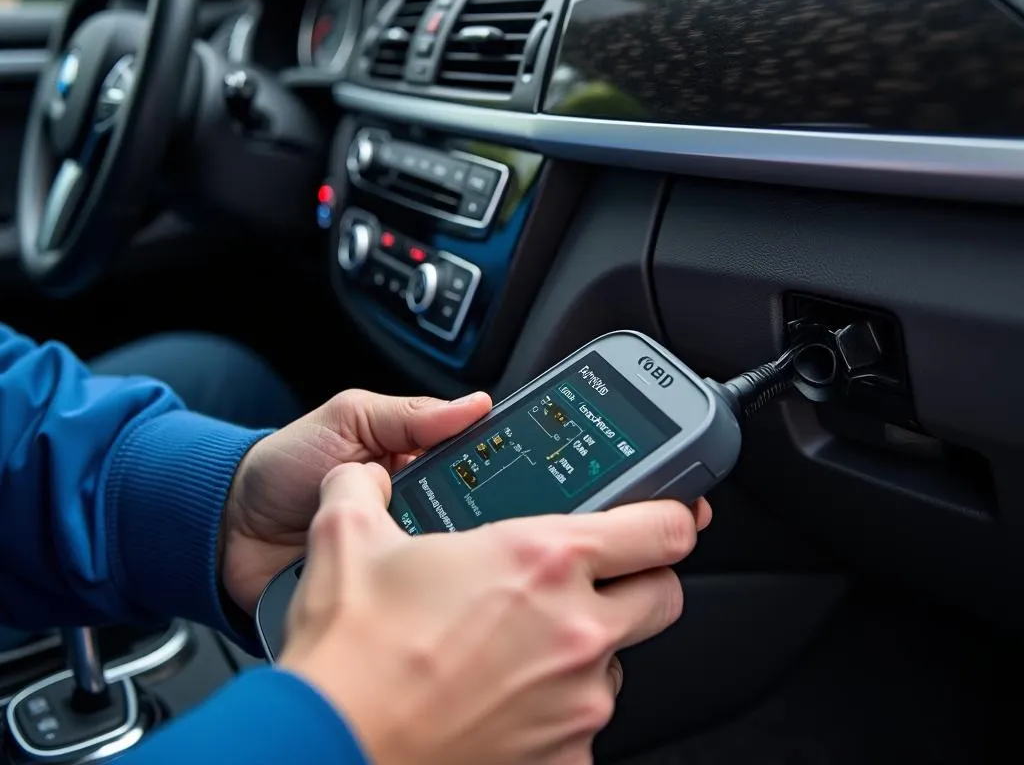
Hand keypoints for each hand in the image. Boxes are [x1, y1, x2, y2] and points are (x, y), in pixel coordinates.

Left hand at [219, 389, 491, 613]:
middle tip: (457, 522)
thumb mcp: (348, 418)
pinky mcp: (374, 597)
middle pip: (464, 520)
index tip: (511, 474)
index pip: (469, 467)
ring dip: (437, 562)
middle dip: (466, 523)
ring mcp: (394, 556)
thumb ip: (410, 414)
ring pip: (440, 566)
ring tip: (426, 556)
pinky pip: (404, 602)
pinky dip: (407, 600)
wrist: (225, 529)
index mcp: (414, 464)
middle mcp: (413, 511)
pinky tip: (410, 597)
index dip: (490, 470)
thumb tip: (475, 403)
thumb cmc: (283, 465)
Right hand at [280, 461, 711, 764]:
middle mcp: (577, 629)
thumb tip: (364, 476)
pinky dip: (557, 705)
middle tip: (597, 576)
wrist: (328, 745)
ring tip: (524, 642)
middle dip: (642, 580)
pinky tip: (503, 694)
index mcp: (544, 559)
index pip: (663, 526)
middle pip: (665, 594)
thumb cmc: (353, 652)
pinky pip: (584, 722)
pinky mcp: (563, 758)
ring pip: (621, 661)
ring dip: (589, 646)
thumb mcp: (348, 536)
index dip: (674, 513)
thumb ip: (366, 485)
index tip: (671, 513)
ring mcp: (576, 701)